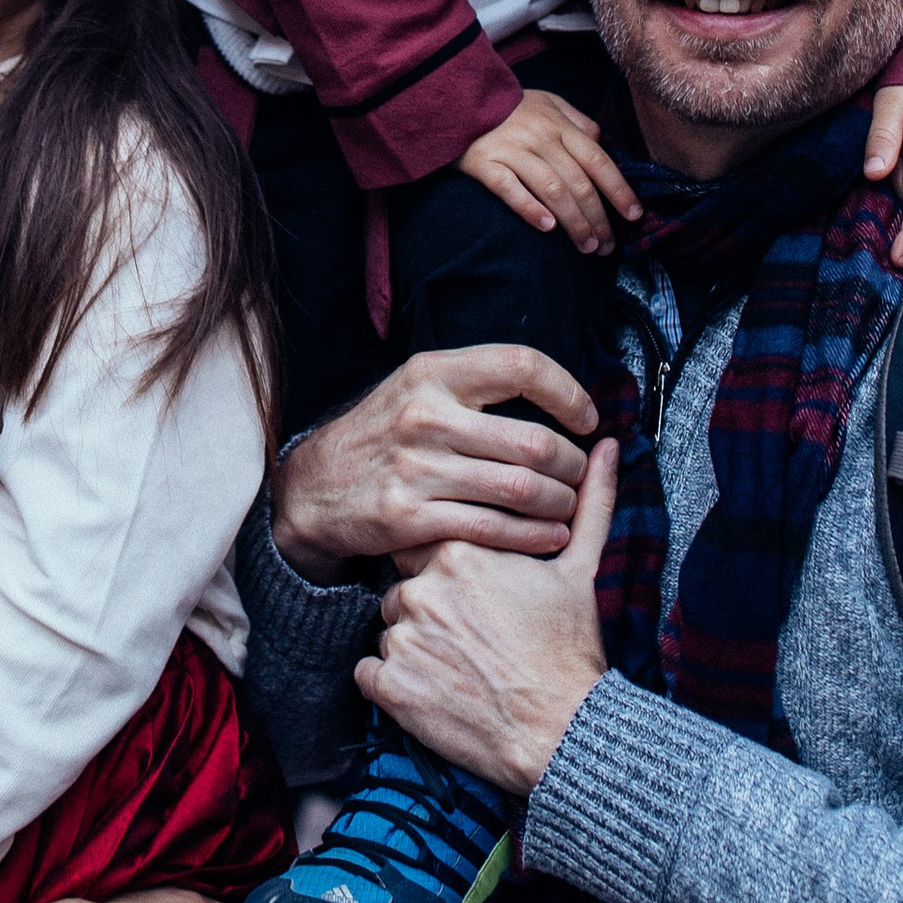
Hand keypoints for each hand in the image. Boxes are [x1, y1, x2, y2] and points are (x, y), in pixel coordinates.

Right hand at [271, 345, 595, 583]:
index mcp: (433, 372)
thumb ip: (476, 386)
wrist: (316, 485)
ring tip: (569, 505)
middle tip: (582, 474)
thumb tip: (557, 397)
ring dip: (560, 502)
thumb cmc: (384, 434)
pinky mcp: (409, 515)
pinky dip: (534, 535)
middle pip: (532, 440)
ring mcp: (416, 467)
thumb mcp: (418, 388)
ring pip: (520, 488)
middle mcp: (426, 415)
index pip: (521, 365)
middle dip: (573, 464)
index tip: (587, 418)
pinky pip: (493, 528)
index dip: (567, 392)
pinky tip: (551, 536)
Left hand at [356, 439, 616, 797]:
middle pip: (405, 585)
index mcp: (460, 550)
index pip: (425, 539)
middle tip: (471, 634)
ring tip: (460, 664)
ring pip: (390, 628)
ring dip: (413, 643)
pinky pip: (370, 673)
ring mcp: (402, 638)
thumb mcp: (582, 571)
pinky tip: (435, 690)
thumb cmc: (571, 650)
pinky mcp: (390, 685)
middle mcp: (423, 588)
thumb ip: (589, 502)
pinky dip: (393, 683)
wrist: (563, 732)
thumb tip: (608, 447)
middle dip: (429, 605)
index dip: (445, 566)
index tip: (471, 590)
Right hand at [458, 89, 638, 254]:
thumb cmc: (508, 106)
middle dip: (598, 218)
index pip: (598, 160)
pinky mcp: (484, 163)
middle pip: (578, 182)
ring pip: (552, 189)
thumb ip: (576, 120)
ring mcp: (512, 150)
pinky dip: (529, 208)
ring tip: (586, 246)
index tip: (634, 216)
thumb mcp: (547, 101)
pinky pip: (510, 188)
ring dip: (574, 221)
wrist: (457, 99)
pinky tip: (546, 227)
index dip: (619, 190)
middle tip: (607, 246)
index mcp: (558, 124)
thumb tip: (601, 140)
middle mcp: (539, 138)